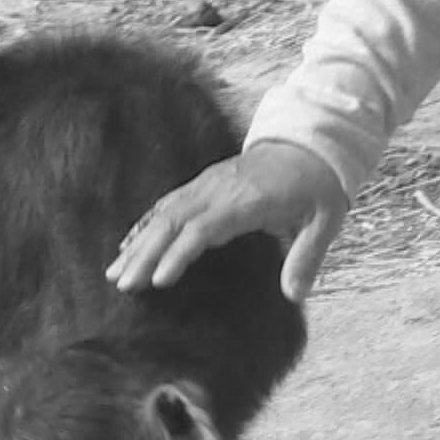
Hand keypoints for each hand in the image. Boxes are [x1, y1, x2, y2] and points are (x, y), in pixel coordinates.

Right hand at [107, 141, 347, 302]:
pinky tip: (128, 246)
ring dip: (137, 242)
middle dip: (144, 253)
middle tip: (122, 284)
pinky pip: (167, 204)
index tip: (159, 280)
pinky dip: (144, 225)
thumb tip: (295, 295)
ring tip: (114, 272)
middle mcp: (220, 190)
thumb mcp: (325, 220)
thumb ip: (307, 256)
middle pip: (174, 221)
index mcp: (248, 200)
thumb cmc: (318, 185)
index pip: (205, 227)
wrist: (309, 143)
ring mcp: (208, 184)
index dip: (180, 253)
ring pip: (164, 212)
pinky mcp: (203, 184)